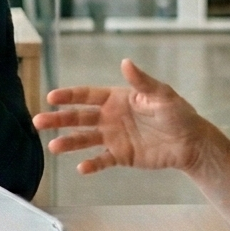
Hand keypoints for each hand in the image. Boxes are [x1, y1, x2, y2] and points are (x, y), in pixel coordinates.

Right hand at [34, 59, 216, 177]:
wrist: (191, 142)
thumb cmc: (178, 114)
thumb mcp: (161, 95)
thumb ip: (141, 82)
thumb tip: (125, 63)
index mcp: (117, 99)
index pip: (87, 96)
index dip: (69, 96)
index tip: (51, 97)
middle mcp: (111, 117)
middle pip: (79, 118)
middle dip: (59, 119)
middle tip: (38, 122)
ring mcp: (114, 137)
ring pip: (85, 140)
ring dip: (69, 142)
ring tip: (53, 147)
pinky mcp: (121, 156)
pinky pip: (102, 160)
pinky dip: (92, 164)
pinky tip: (81, 168)